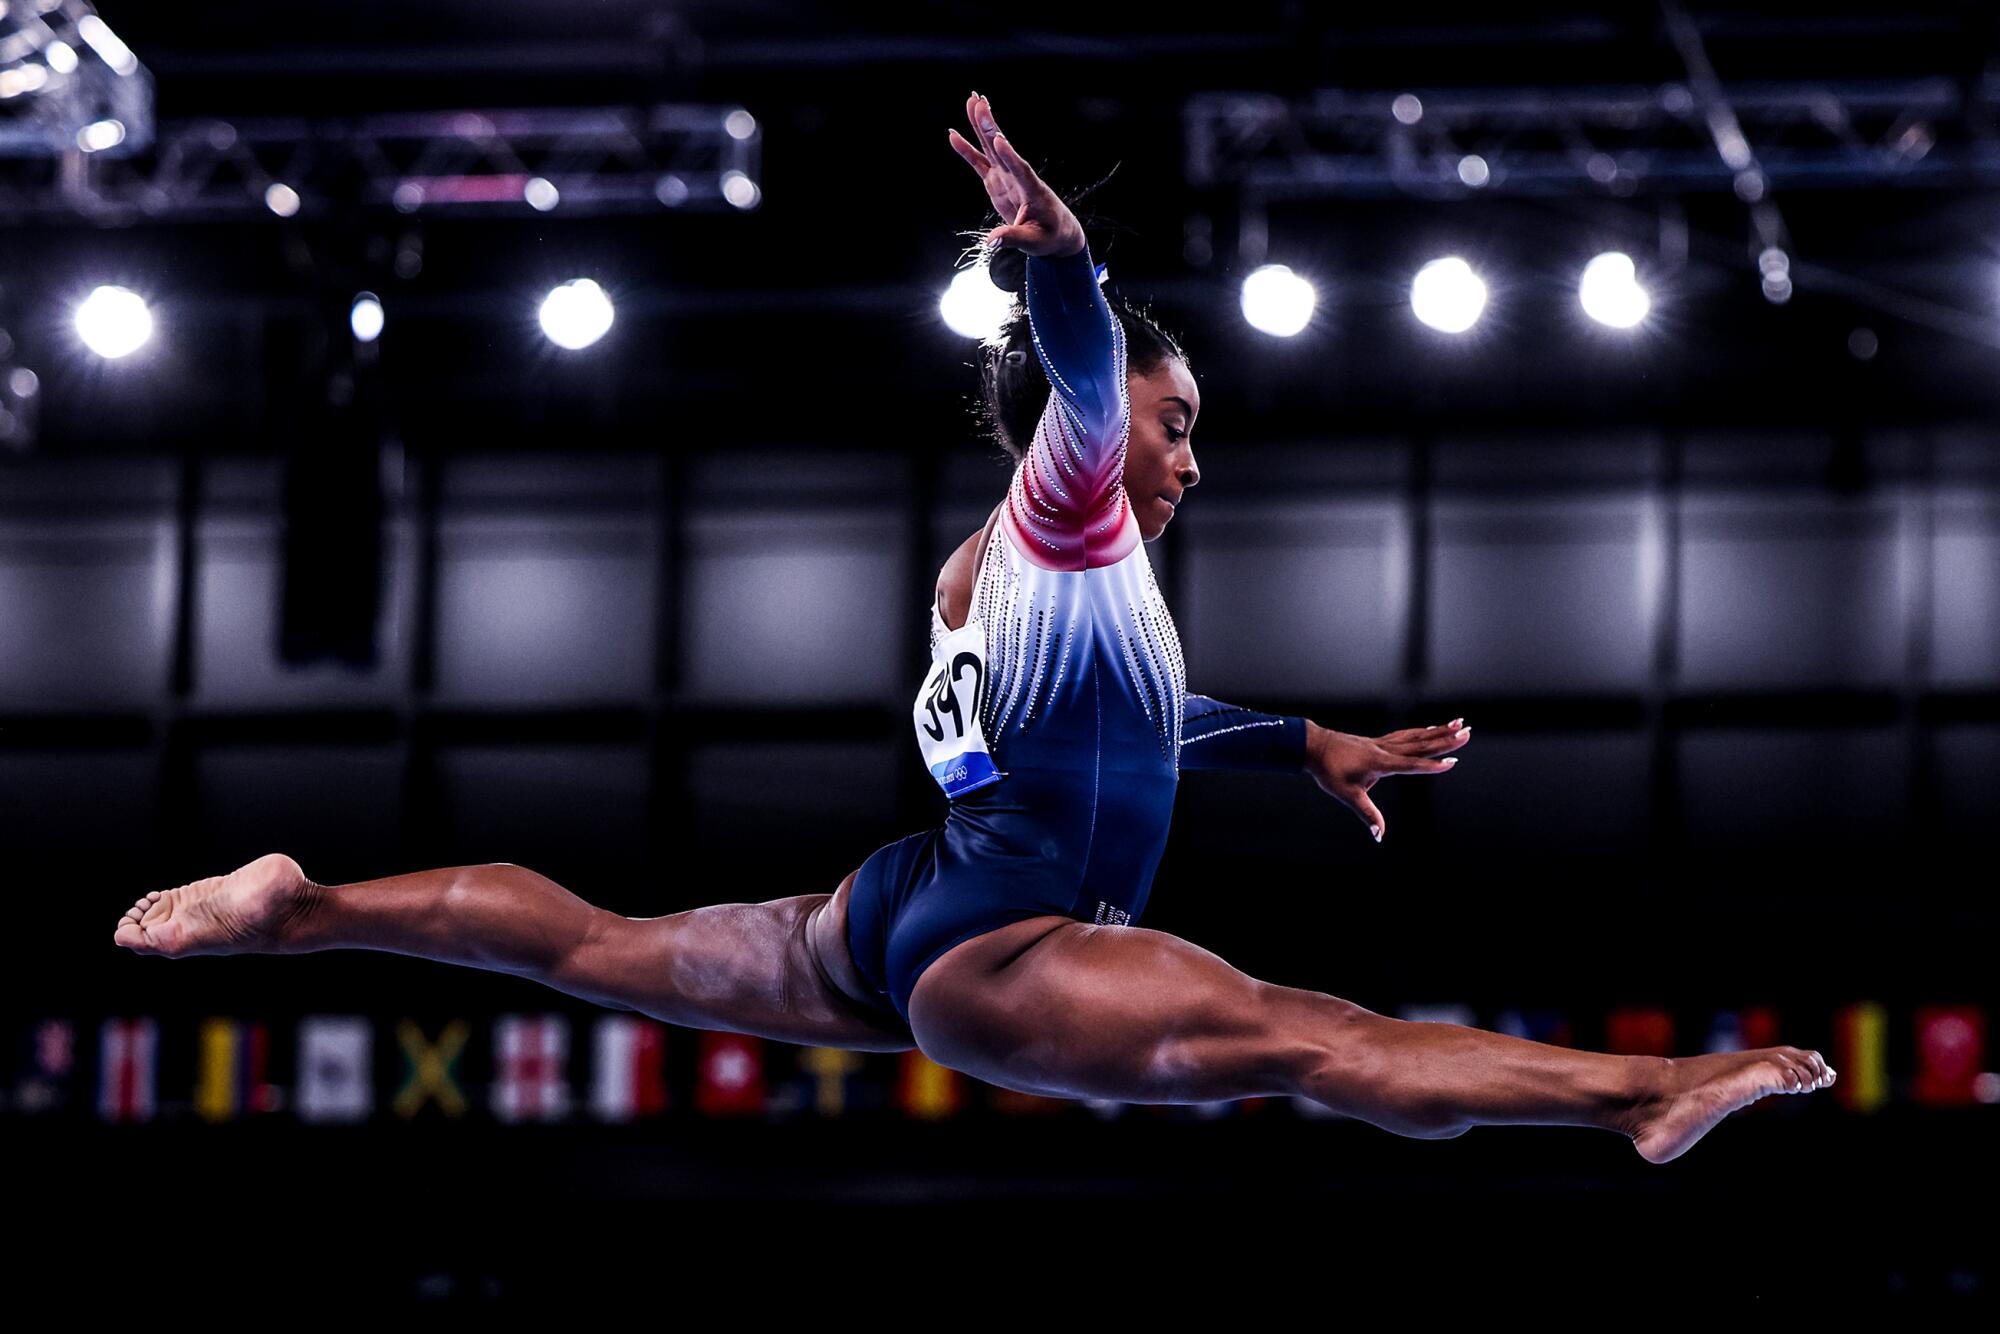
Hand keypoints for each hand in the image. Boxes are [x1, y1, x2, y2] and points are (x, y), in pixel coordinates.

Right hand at [947, 91, 1085, 258]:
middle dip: (990, 126)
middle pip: (1002, 149)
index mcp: (1033, 191)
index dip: (1010, 156)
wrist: (1056, 233)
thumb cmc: (1050, 237)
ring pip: (991, 148)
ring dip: (981, 125)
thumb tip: (991, 241)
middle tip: (979, 102)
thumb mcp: (1033, 242)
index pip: (1020, 170)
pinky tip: (954, 135)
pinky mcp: (997, 183)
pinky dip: (967, 150)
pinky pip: (979, 164)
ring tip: (972, 101)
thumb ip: (1012, 238)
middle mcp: (1018, 179)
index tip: (999, 140)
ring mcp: (1006, 178)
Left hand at [1304, 718, 1469, 843]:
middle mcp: (1386, 750)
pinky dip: (1421, 731)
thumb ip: (1367, 814)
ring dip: (1439, 730)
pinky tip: (1431, 728)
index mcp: (1381, 763)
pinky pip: (1406, 735)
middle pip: (1421, 744)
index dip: (1432, 765)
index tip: (1453, 762)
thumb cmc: (1330, 771)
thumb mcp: (1347, 795)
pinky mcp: (1379, 741)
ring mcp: (1383, 743)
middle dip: (1446, 739)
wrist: (1314, 747)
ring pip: (1416, 736)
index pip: (1412, 764)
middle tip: (1468, 732)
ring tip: (1459, 723)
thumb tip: (1379, 835)